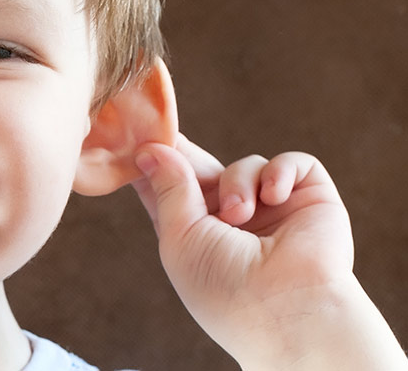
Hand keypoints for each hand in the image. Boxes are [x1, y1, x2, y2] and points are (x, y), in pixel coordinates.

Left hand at [131, 135, 356, 363]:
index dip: (155, 165)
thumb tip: (149, 148)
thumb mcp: (180, 237)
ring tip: (239, 215)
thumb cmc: (225, 286)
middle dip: (189, 158)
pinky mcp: (310, 198)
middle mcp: (234, 221)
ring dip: (237, 182)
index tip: (137, 139)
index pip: (171, 191)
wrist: (289, 309)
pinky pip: (291, 162)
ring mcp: (273, 210)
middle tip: (172, 137)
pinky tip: (273, 197)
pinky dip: (280, 172)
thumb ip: (167, 188)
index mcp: (197, 234)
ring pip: (245, 166)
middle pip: (205, 171)